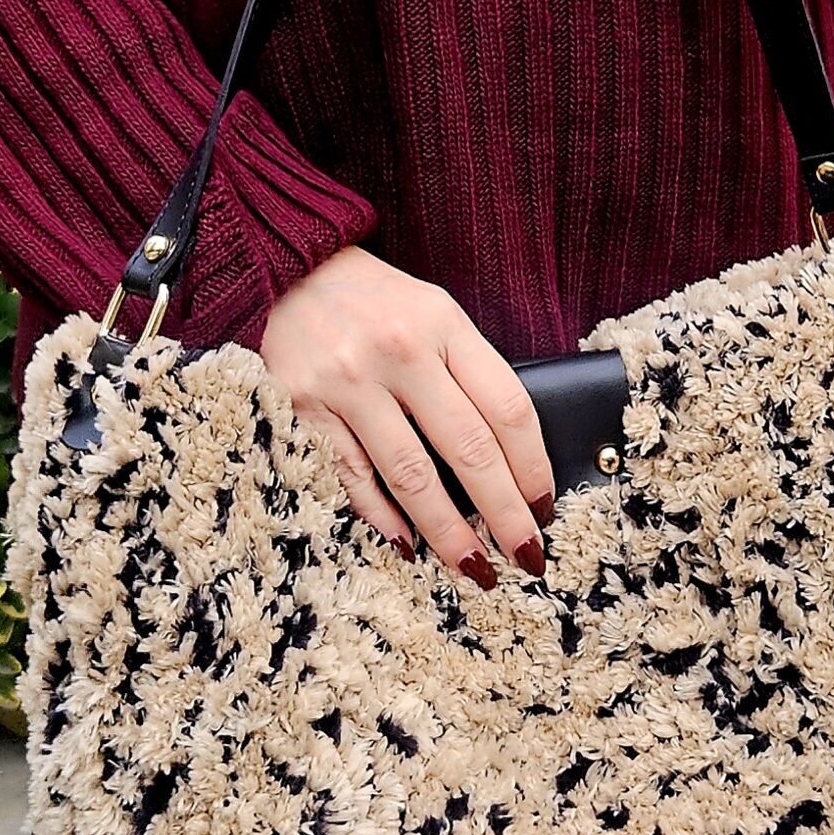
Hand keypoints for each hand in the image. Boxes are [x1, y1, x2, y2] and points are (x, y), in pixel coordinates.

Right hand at [258, 247, 555, 587]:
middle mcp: (400, 352)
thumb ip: (468, 371)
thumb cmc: (376, 301)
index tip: (544, 509)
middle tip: (527, 557)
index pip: (508, 407)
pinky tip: (409, 543)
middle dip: (504, 512)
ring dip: (448, 531)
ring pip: (412, 475)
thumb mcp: (435, 314)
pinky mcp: (303, 406)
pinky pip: (353, 476)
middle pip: (470, 449)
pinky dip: (384, 516)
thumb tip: (508, 458)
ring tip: (474, 567)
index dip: (533, 467)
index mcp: (444, 325)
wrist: (289, 267)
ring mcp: (348, 381)